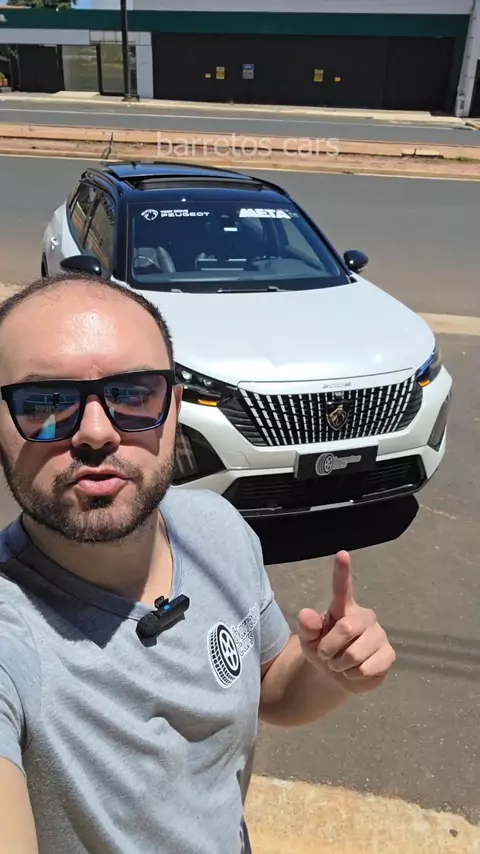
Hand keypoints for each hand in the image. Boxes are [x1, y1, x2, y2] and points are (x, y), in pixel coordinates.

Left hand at [297, 551, 395, 693]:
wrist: (338, 676)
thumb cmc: (324, 649)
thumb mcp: (309, 640)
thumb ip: (307, 628)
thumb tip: (306, 615)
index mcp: (344, 608)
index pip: (343, 587)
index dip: (342, 571)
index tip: (342, 554)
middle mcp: (364, 616)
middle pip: (346, 628)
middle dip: (329, 648)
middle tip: (326, 655)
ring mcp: (379, 635)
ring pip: (355, 654)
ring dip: (340, 666)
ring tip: (341, 664)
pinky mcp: (389, 654)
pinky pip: (366, 669)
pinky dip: (353, 676)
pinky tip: (355, 671)